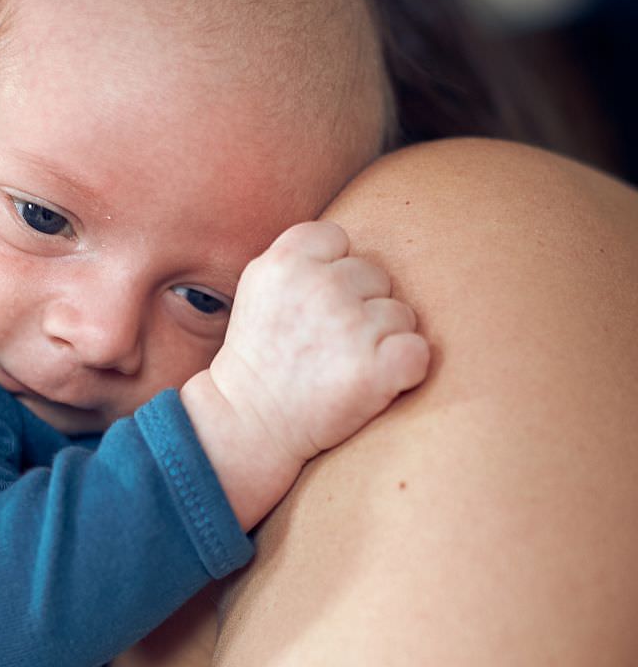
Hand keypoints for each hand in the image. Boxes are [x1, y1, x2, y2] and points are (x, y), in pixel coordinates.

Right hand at [181, 221, 429, 527]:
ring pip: (401, 314)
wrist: (248, 426)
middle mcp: (319, 287)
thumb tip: (358, 251)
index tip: (311, 309)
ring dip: (382, 340)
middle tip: (326, 346)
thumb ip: (303, 260)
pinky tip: (373, 383)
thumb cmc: (263, 359)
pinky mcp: (376, 369)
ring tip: (341, 368)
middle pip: (376, 276)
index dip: (332, 274)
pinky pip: (418, 352)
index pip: (339, 239)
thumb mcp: (261, 291)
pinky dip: (405, 370)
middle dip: (361, 307)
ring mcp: (350, 327)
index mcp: (286, 261)